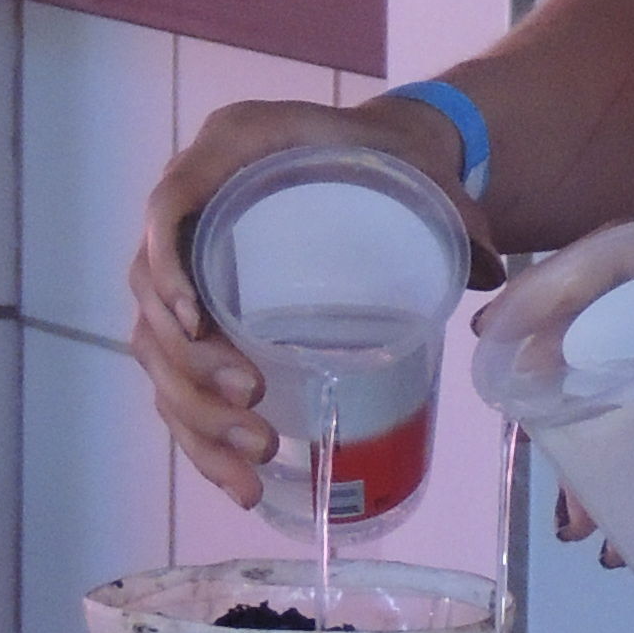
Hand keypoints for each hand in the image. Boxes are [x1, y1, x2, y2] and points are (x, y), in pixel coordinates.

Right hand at [129, 93, 489, 502]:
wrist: (378, 159)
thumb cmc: (390, 157)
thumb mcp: (420, 169)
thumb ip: (454, 213)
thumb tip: (483, 272)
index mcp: (232, 151)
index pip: (168, 205)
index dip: (167, 268)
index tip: (195, 323)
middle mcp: (194, 206)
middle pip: (150, 297)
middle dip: (192, 365)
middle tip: (254, 401)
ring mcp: (189, 266)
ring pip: (157, 353)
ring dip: (196, 417)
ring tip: (257, 459)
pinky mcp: (201, 315)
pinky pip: (178, 379)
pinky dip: (202, 435)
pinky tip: (241, 481)